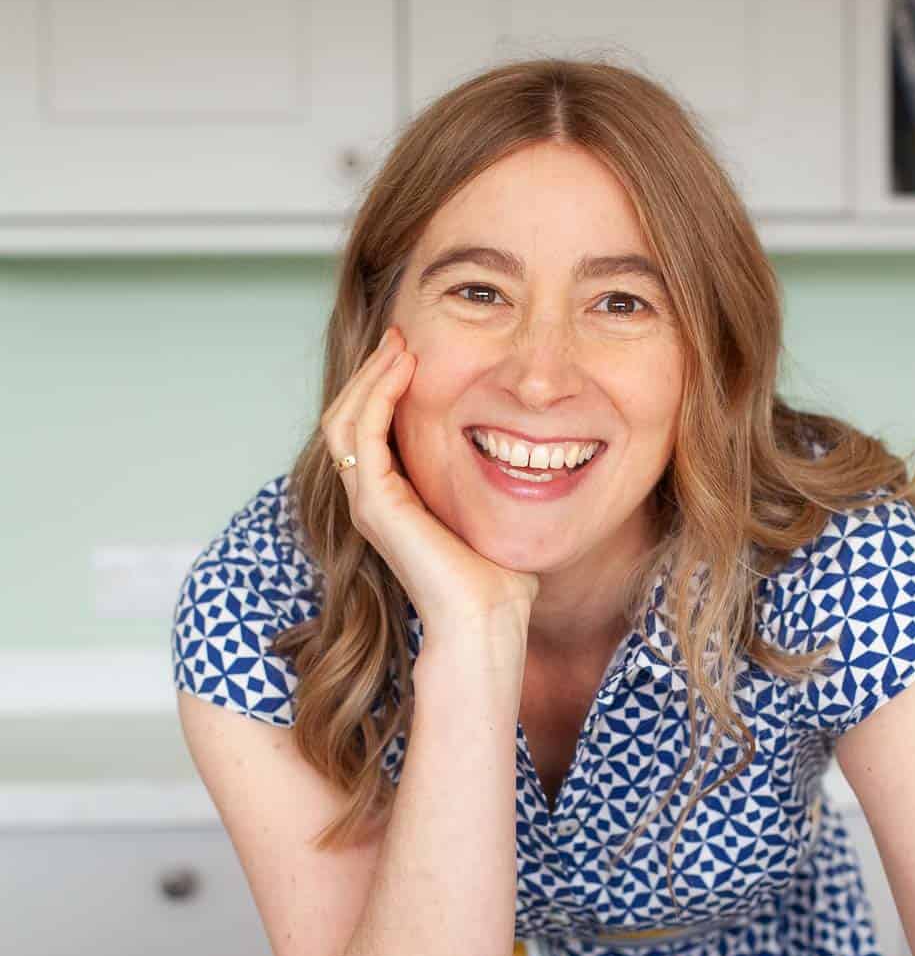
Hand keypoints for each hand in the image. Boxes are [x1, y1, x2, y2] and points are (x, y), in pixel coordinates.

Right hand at [321, 326, 541, 635]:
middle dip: (373, 372)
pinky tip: (405, 370)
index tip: (414, 352)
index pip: (370, 429)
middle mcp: (372, 500)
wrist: (487, 620)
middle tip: (400, 336)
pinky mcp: (375, 504)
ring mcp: (368, 502)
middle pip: (349, 417)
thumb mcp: (490, 513)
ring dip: (372, 376)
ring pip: (345, 418)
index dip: (385, 387)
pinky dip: (379, 395)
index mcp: (394, 501)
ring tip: (399, 344)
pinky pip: (364, 433)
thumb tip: (528, 455)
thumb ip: (488, 484)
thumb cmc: (498, 579)